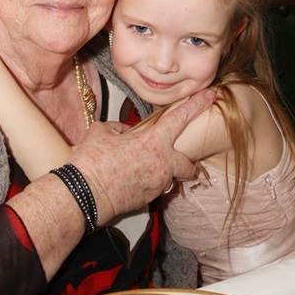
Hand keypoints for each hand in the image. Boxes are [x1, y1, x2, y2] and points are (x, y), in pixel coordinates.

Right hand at [70, 89, 214, 224]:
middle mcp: (162, 164)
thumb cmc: (92, 163)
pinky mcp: (148, 200)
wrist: (83, 196)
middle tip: (179, 158)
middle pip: (189, 164)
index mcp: (153, 142)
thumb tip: (126, 133)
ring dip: (163, 172)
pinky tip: (131, 179)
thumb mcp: (103, 132)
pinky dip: (148, 182)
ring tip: (143, 169)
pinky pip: (154, 188)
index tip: (211, 94)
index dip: (197, 104)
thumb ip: (120, 128)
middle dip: (189, 163)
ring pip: (170, 178)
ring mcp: (157, 185)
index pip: (181, 117)